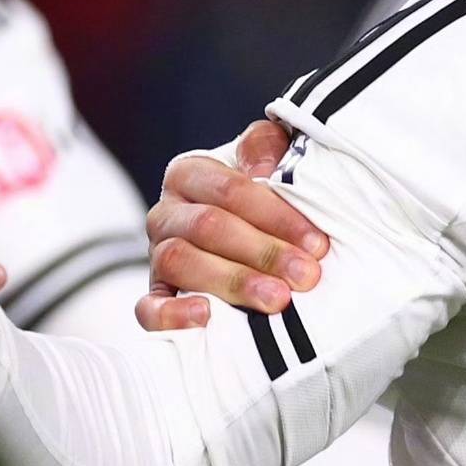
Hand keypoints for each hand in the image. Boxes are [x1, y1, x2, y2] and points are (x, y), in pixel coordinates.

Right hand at [140, 118, 327, 329]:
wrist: (249, 239)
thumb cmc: (265, 199)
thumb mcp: (271, 159)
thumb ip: (266, 147)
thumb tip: (263, 170)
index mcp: (189, 173)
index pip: (230, 189)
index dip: (276, 216)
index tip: (317, 244)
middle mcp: (166, 212)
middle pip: (207, 226)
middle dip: (263, 252)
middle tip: (306, 276)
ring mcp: (156, 255)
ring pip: (180, 262)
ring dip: (233, 282)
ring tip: (276, 300)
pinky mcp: (156, 296)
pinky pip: (149, 308)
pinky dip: (172, 315)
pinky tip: (206, 318)